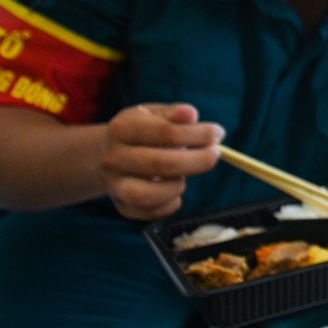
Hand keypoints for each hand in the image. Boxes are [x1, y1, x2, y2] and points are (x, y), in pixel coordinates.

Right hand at [97, 103, 223, 219]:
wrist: (108, 153)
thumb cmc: (142, 130)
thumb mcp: (155, 114)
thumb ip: (174, 114)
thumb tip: (190, 114)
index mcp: (122, 128)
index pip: (167, 133)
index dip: (199, 134)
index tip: (218, 133)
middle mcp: (112, 158)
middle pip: (162, 164)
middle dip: (198, 161)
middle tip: (215, 154)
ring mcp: (114, 185)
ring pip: (148, 195)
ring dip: (178, 186)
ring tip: (185, 174)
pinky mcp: (121, 206)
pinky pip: (149, 213)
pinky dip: (170, 204)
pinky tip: (176, 190)